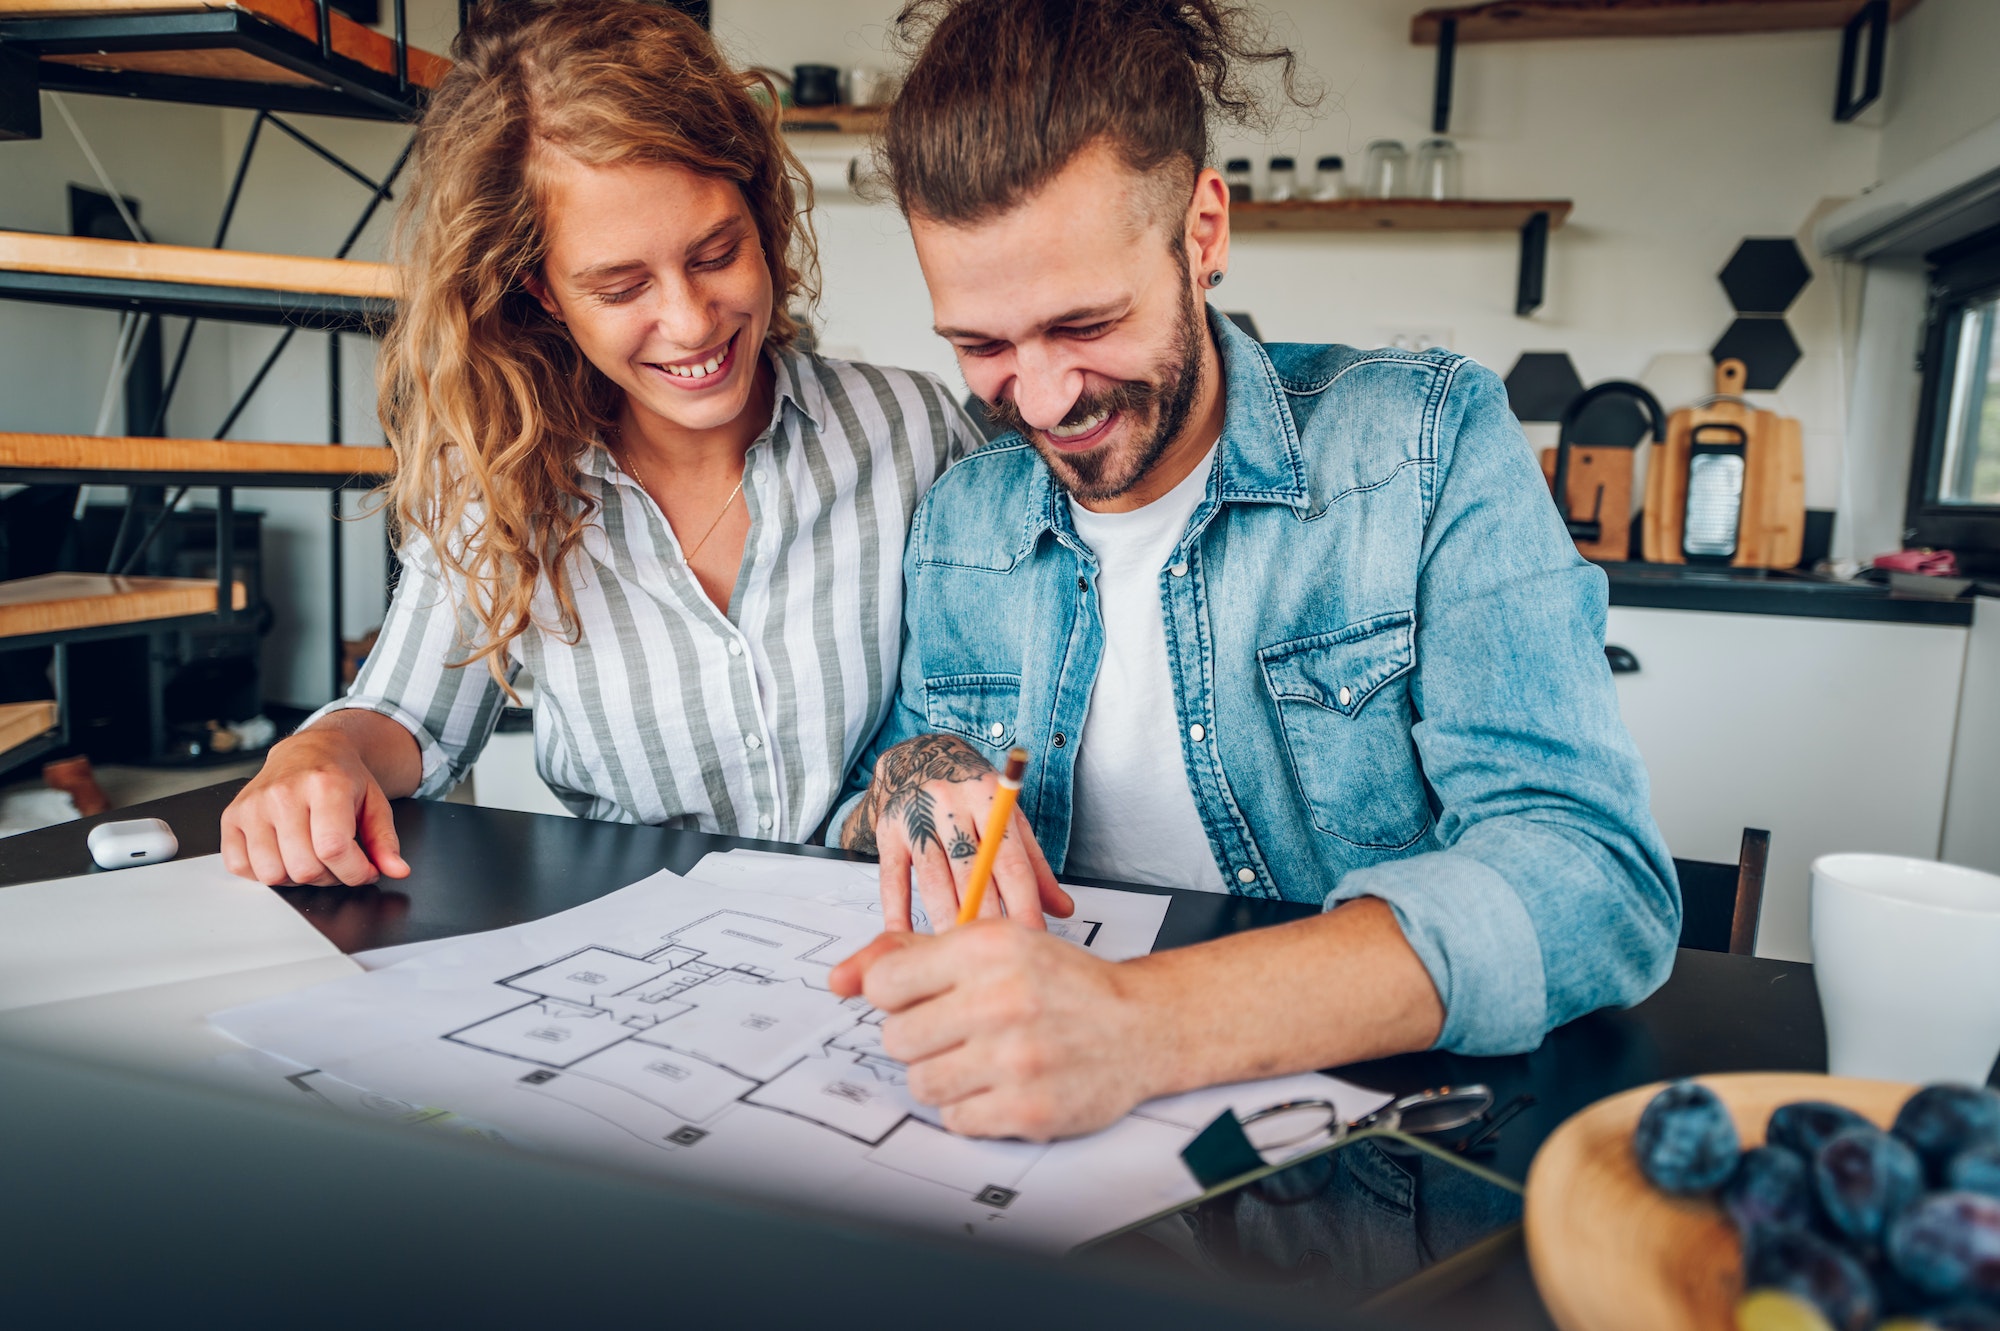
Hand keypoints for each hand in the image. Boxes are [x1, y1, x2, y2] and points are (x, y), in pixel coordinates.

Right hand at [221, 728, 409, 886]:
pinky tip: (282, 852)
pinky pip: (241, 867)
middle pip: (304, 867)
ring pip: (272, 874)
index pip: (333, 849)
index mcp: (324, 785)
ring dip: (296, 876)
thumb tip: (397, 870)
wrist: (308, 750)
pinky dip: (264, 871)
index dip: (354, 872)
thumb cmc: (341, 777)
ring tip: (310, 855)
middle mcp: (283, 793)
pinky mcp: (232, 817)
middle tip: (336, 859)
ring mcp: (252, 806)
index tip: (364, 870)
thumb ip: (386, 840)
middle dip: (329, 875)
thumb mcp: (375, 803)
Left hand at [828, 924, 1160, 1139]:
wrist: (1140, 1027)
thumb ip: (911, 956)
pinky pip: (955, 1121)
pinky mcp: (1027, 1109)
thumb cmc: (1062, 985)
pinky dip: (973, 1109)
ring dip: (945, 1076)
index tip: (925, 999)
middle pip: (897, 1039)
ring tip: (984, 1058)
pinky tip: (1003, 1084)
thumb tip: (839, 979)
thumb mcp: (992, 946)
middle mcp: (1002, 999)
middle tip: (963, 1030)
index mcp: (987, 948)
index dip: (898, 997)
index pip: (885, 984)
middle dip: (923, 1038)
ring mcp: (1016, 1059)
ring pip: (922, 1084)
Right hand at [841, 734, 1070, 931]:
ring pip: (935, 882)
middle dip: (986, 919)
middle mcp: (951, 804)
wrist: (918, 755)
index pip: (1011, 860)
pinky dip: (899, 914)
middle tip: (995, 957)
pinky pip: (894, 880)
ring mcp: (916, 818)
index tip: (1031, 935)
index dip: (1023, 903)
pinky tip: (909, 941)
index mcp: (989, 798)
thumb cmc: (970, 794)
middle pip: (972, 875)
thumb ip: (1033, 865)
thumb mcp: (1008, 817)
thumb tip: (1062, 909)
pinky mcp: (887, 832)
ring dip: (948, 922)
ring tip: (960, 953)